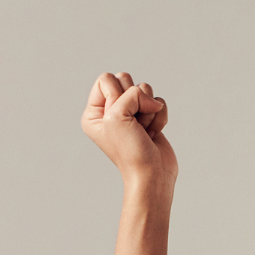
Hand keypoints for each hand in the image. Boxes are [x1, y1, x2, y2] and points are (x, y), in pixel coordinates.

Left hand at [81, 70, 176, 190]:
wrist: (153, 175)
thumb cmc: (131, 152)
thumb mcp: (118, 116)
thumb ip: (132, 94)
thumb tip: (153, 100)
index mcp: (94, 112)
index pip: (106, 79)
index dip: (118, 94)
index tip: (122, 117)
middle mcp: (111, 111)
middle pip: (125, 80)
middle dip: (135, 100)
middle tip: (135, 123)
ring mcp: (132, 114)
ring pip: (144, 90)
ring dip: (148, 111)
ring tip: (145, 130)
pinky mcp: (149, 118)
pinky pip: (158, 102)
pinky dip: (160, 117)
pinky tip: (154, 133)